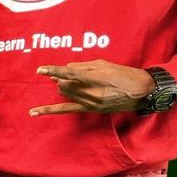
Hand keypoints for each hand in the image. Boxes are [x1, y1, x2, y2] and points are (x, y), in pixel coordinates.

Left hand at [31, 61, 153, 115]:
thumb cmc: (124, 74)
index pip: (70, 74)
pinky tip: (34, 112)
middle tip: (73, 75)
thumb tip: (65, 70)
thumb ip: (82, 66)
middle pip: (66, 85)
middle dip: (64, 79)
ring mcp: (90, 103)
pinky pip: (66, 110)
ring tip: (74, 82)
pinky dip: (49, 110)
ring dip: (65, 87)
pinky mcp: (90, 110)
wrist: (142, 92)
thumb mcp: (104, 64)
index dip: (54, 71)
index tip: (40, 70)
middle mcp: (92, 93)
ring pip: (65, 94)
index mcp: (96, 78)